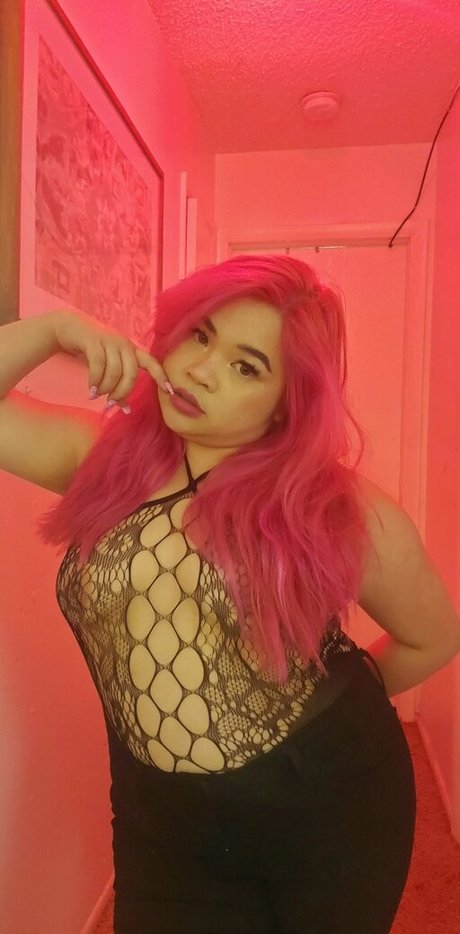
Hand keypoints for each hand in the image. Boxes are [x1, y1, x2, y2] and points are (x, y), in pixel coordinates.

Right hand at [51, 310, 170, 407]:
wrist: (70, 328)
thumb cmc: (92, 351)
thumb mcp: (107, 366)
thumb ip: (118, 384)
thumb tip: (125, 410)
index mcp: (132, 351)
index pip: (151, 363)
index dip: (161, 376)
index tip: (169, 392)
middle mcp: (124, 344)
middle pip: (131, 373)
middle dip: (122, 392)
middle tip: (111, 403)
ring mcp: (109, 341)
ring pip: (114, 370)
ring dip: (106, 388)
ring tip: (96, 395)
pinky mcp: (93, 341)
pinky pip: (97, 364)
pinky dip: (94, 380)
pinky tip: (91, 390)